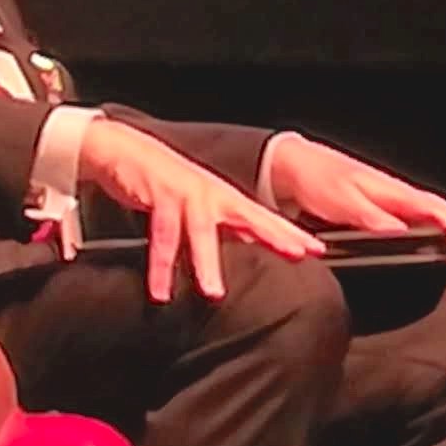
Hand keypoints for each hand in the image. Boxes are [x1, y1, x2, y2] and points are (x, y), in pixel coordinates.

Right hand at [79, 120, 324, 302]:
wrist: (127, 151)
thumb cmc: (167, 182)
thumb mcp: (203, 206)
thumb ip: (228, 225)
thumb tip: (254, 243)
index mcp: (225, 199)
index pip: (265, 218)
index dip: (291, 233)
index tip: (317, 249)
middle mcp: (213, 195)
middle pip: (250, 217)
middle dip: (274, 235)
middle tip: (297, 254)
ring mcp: (188, 194)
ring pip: (202, 232)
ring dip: (206, 263)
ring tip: (213, 293)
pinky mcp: (161, 196)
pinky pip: (162, 235)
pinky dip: (160, 265)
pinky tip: (160, 291)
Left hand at [262, 136, 445, 268]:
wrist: (293, 167)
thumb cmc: (317, 180)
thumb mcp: (342, 201)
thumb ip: (371, 218)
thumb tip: (401, 234)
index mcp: (395, 192)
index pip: (441, 211)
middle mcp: (399, 198)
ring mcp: (392, 205)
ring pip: (435, 222)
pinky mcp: (381, 214)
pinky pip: (418, 226)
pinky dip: (436, 240)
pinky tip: (436, 255)